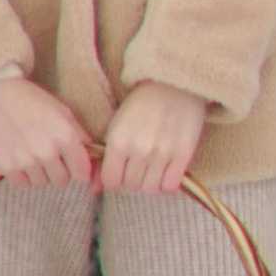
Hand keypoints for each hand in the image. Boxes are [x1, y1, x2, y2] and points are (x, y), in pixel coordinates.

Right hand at [0, 74, 98, 185]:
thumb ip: (79, 134)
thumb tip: (91, 154)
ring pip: (42, 182)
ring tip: (30, 151)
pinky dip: (22, 174)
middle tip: (48, 153)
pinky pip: (23, 183)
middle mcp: (48, 152)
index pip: (82, 173)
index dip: (79, 169)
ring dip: (39, 172)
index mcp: (66, 136)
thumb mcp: (61, 110)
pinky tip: (17, 155)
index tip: (73, 165)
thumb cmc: (28, 97)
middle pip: (62, 180)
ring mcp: (26, 161)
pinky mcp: (7, 167)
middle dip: (59, 169)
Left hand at [96, 81, 208, 199]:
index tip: (121, 168)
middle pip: (131, 186)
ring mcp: (162, 153)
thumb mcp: (116, 126)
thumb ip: (103, 158)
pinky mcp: (183, 154)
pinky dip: (167, 183)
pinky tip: (166, 170)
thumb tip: (93, 190)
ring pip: (150, 190)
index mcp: (118, 141)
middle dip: (133, 178)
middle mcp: (139, 150)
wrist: (172, 84)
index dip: (115, 177)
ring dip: (150, 182)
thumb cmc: (140, 104)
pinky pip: (170, 186)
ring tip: (153, 167)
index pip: (111, 181)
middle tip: (138, 164)